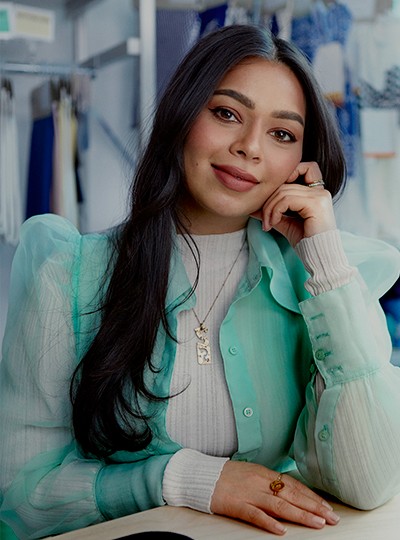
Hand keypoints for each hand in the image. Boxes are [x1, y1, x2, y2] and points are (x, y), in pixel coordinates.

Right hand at [211, 461, 339, 534]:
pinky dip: (269, 522)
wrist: (201, 475)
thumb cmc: (227, 476)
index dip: (312, 497)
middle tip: (332, 518)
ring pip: (279, 505)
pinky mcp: (236, 504)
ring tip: (317, 524)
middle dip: (314, 507)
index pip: (294, 485)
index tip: (327, 507)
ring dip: (300, 515)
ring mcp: (248, 493)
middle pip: (291, 495)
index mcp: (264, 473)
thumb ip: (269, 481)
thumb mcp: (251, 473)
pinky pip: (255, 515)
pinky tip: (281, 530)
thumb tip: (290, 492)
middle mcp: (259, 481)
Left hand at [251, 162, 336, 246]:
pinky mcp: (316, 203)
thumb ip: (273, 212)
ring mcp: (320, 196)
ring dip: (270, 209)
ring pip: (284, 192)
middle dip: (269, 201)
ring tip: (268, 224)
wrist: (318, 258)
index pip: (302, 167)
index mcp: (317, 192)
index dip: (285, 176)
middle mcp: (321, 190)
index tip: (272, 201)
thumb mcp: (285, 223)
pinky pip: (287, 199)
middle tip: (264, 220)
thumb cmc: (305, 243)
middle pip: (285, 183)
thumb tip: (252, 207)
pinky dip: (275, 211)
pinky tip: (273, 224)